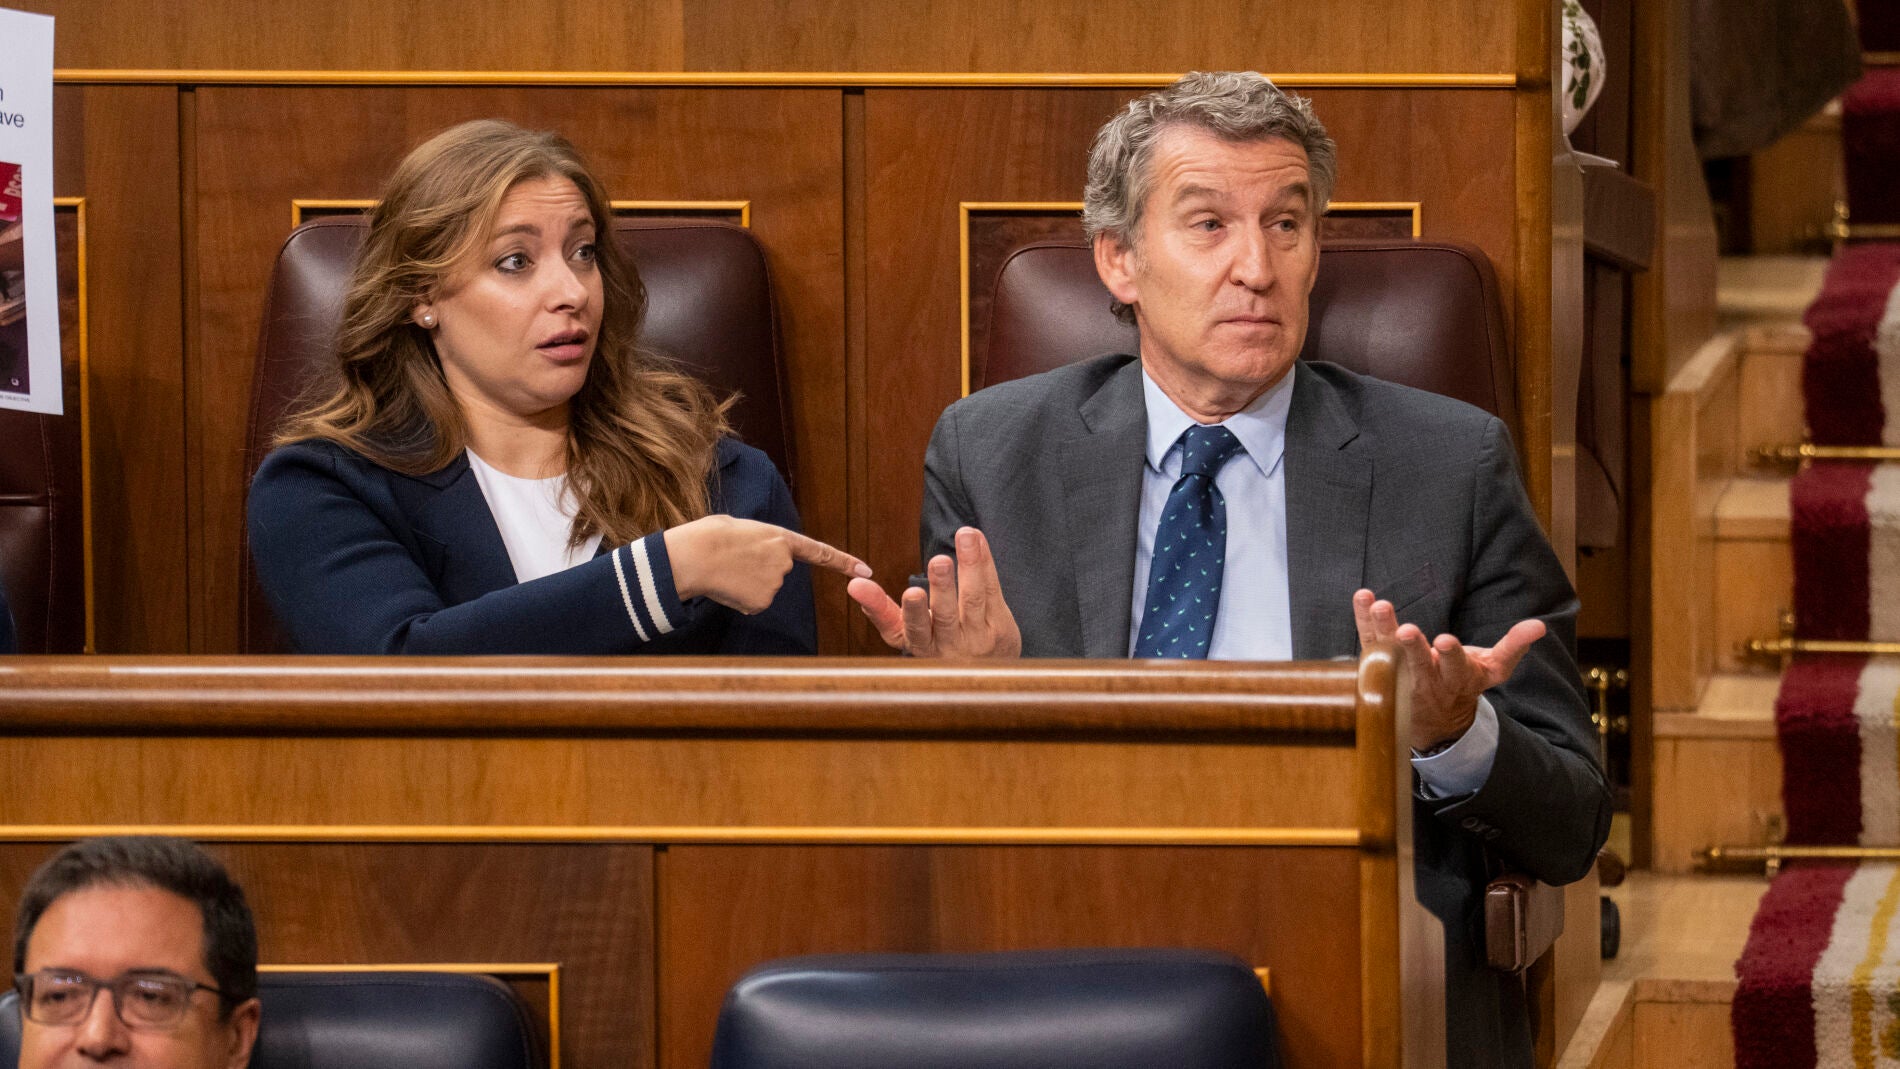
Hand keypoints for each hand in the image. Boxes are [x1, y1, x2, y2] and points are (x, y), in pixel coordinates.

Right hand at [664, 515, 869, 614]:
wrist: (696, 555)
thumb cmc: (710, 536)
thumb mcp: (740, 527)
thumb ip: (758, 542)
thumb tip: (752, 557)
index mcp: (780, 538)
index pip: (820, 552)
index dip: (844, 562)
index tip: (866, 571)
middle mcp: (784, 562)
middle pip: (776, 574)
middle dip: (757, 572)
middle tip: (733, 561)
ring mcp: (775, 584)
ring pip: (763, 591)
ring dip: (746, 585)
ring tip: (727, 571)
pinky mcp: (762, 602)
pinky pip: (752, 604)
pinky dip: (740, 598)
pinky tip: (727, 586)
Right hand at [848, 526, 1021, 658]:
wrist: (983, 674)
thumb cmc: (936, 645)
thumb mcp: (905, 634)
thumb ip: (881, 609)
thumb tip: (853, 584)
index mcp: (922, 647)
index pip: (915, 631)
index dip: (913, 612)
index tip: (911, 593)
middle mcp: (951, 645)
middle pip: (947, 615)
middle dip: (943, 587)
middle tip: (940, 561)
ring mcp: (978, 637)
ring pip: (974, 599)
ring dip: (971, 565)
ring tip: (966, 536)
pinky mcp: (1001, 627)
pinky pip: (993, 590)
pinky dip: (986, 562)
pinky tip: (978, 540)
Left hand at [1352, 588, 1545, 751]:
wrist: (1433, 718)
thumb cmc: (1464, 683)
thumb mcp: (1493, 670)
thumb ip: (1514, 646)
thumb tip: (1539, 626)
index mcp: (1458, 678)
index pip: (1456, 667)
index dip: (1452, 654)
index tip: (1445, 640)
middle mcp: (1427, 678)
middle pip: (1418, 663)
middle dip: (1412, 646)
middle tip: (1406, 630)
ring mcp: (1400, 674)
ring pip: (1389, 653)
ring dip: (1382, 628)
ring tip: (1379, 606)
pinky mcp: (1378, 665)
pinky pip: (1369, 641)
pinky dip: (1364, 619)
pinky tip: (1363, 597)